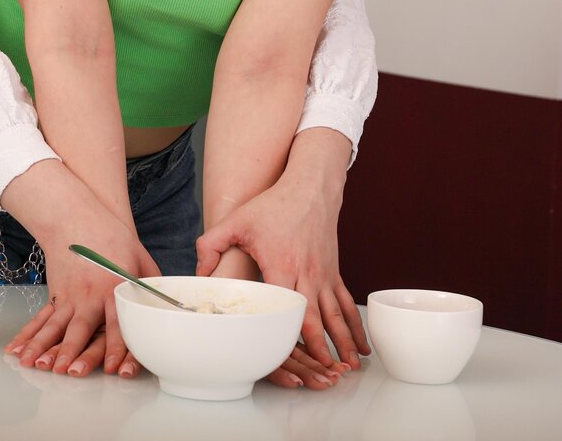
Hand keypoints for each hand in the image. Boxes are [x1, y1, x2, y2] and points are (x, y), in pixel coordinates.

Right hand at [3, 215, 158, 378]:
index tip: (116, 369)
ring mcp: (69, 296)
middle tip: (69, 372)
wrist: (76, 215)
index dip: (118, 348)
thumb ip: (151, 285)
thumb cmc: (111, 236)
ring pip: (55, 327)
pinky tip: (17, 350)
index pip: (118, 324)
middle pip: (81, 329)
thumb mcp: (140, 258)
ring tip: (33, 366)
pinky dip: (28, 336)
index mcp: (113, 288)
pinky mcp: (56, 294)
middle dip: (74, 352)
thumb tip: (169, 306)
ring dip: (44, 348)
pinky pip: (41, 320)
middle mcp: (89, 295)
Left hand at [195, 166, 369, 372]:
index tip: (294, 357)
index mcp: (283, 266)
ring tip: (352, 366)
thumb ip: (211, 245)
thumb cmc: (273, 205)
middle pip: (316, 318)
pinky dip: (354, 325)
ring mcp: (323, 274)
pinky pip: (345, 303)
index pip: (287, 308)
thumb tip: (199, 273)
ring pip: (336, 315)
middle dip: (323, 348)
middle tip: (328, 373)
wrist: (310, 187)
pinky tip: (362, 343)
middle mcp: (308, 275)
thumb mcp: (236, 221)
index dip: (291, 334)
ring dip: (344, 342)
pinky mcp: (333, 272)